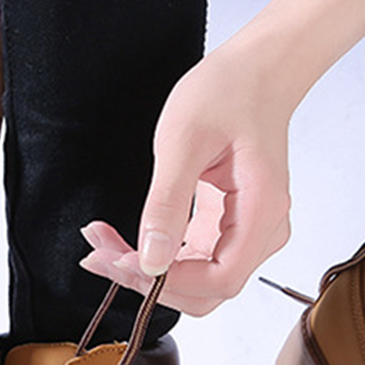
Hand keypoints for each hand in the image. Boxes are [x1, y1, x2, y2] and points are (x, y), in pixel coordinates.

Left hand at [80, 44, 293, 315]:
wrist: (257, 74)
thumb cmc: (228, 93)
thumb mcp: (183, 141)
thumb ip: (167, 204)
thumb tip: (151, 261)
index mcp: (261, 211)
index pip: (221, 279)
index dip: (172, 283)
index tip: (125, 261)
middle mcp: (263, 231)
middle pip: (209, 291)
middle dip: (153, 283)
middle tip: (101, 256)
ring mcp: (249, 232)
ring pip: (199, 281)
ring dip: (150, 272)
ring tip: (103, 246)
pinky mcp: (230, 227)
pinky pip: (195, 260)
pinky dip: (159, 256)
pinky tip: (123, 241)